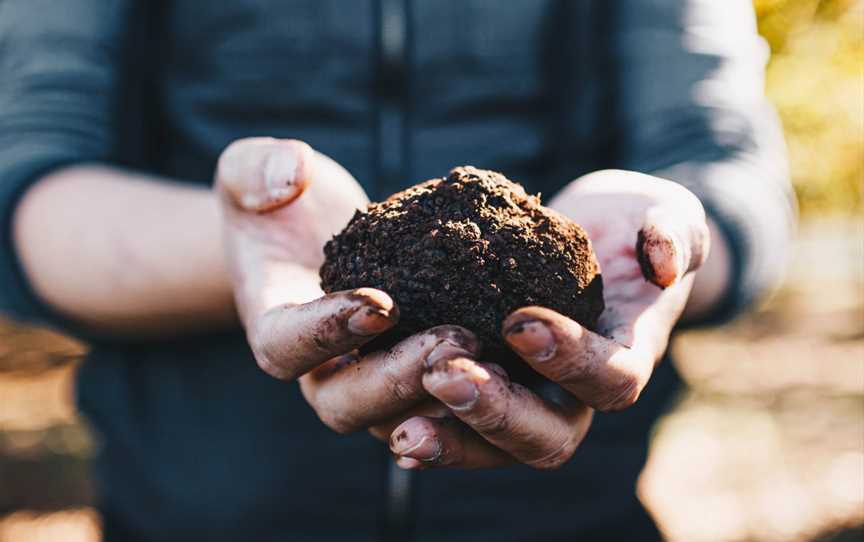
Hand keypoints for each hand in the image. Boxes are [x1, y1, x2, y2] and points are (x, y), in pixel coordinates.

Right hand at [217, 137, 472, 433]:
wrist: (315, 231)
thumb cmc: (280, 203)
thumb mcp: (250, 172)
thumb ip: (255, 170)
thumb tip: (287, 176)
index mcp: (274, 326)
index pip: (286, 347)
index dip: (328, 332)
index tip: (380, 302)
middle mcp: (319, 369)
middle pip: (346, 403)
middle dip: (398, 379)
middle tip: (453, 340)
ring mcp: (367, 380)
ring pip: (399, 417)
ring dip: (444, 399)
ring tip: (493, 358)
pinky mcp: (412, 374)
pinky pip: (439, 403)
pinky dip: (474, 394)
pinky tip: (519, 364)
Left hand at [387, 170, 709, 468]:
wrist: (593, 237)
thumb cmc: (631, 227)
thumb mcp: (662, 215)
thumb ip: (672, 232)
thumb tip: (663, 263)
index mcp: (624, 355)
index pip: (610, 380)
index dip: (570, 360)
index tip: (520, 320)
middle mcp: (574, 393)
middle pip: (546, 436)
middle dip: (495, 412)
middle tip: (445, 374)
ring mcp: (528, 396)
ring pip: (494, 447)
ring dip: (450, 436)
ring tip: (402, 423)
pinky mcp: (487, 387)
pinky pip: (459, 426)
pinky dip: (428, 429)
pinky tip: (390, 424)